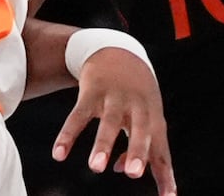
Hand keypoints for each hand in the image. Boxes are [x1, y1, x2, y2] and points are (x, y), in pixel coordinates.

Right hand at [52, 46, 175, 195]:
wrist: (117, 49)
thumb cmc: (135, 92)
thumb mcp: (143, 115)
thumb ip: (138, 143)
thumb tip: (122, 169)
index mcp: (153, 117)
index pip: (161, 150)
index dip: (165, 174)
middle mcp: (137, 107)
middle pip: (140, 130)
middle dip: (136, 151)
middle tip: (134, 174)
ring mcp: (114, 97)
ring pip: (108, 123)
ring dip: (102, 145)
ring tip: (96, 167)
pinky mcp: (91, 91)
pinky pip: (78, 115)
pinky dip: (67, 135)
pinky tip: (59, 154)